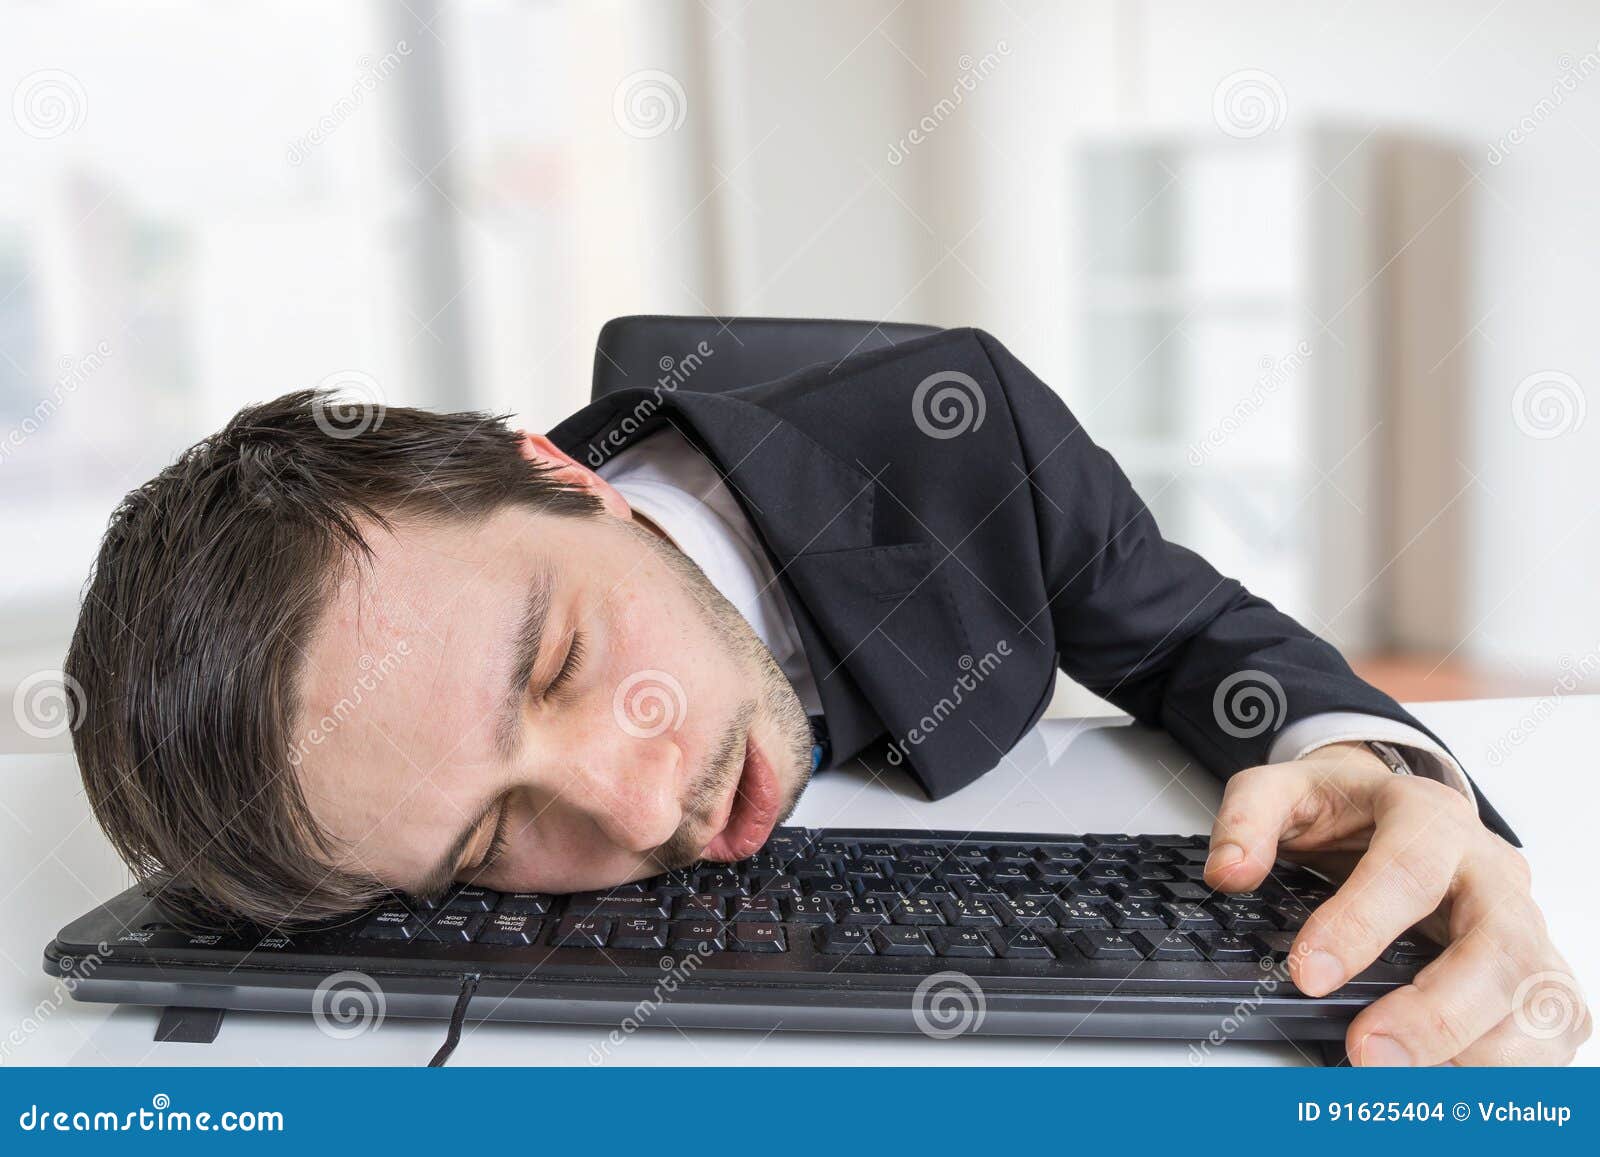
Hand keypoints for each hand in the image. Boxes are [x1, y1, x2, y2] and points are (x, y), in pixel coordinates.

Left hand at [1205, 742, 1589, 1064]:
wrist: (1393, 807)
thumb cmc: (1348, 810)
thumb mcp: (1284, 791)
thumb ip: (1248, 819)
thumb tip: (1230, 872)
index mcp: (1429, 816)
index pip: (1410, 870)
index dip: (1362, 926)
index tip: (1309, 974)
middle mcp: (1489, 870)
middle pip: (1498, 945)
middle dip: (1436, 1012)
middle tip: (1368, 1052)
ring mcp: (1521, 921)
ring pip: (1539, 992)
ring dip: (1482, 1050)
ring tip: (1409, 1079)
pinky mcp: (1534, 965)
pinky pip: (1552, 1022)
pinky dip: (1513, 1065)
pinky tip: (1454, 1083)